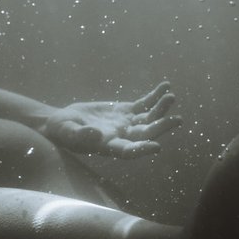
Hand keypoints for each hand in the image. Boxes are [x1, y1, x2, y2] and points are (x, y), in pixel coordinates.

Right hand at [41, 83, 180, 158]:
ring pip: (149, 117)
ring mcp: (126, 124)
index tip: (156, 147)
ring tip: (171, 96)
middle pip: (146, 134)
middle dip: (161, 127)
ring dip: (161, 109)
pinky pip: (144, 104)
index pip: (128, 151)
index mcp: (108, 147)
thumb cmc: (62, 131)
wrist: (62, 122)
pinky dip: (154, 96)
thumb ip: (80, 135)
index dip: (142, 150)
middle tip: (177, 120)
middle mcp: (122, 137)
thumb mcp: (66, 132)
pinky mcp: (125, 111)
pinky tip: (165, 86)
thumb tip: (96, 134)